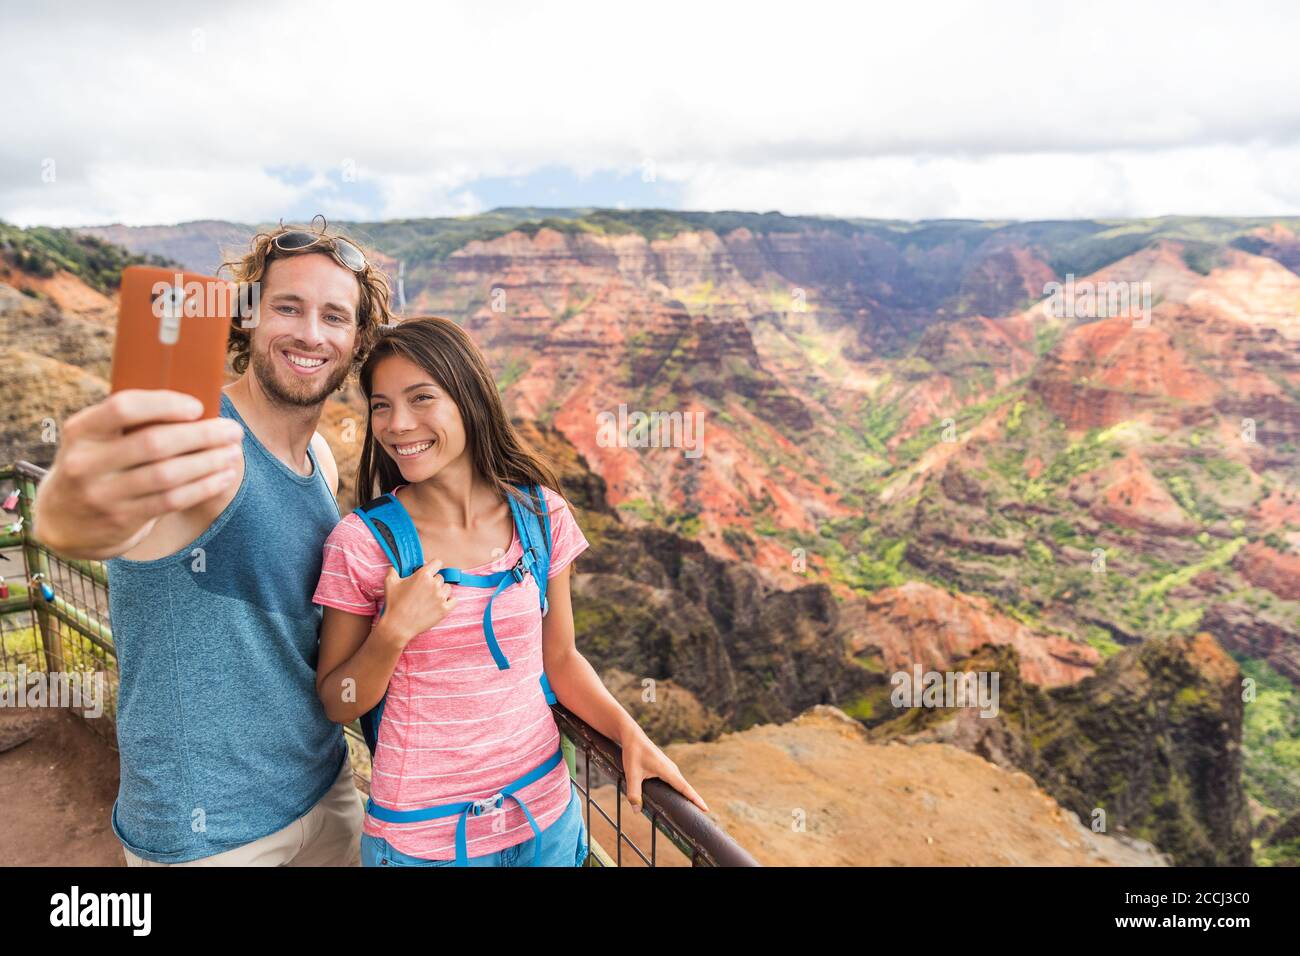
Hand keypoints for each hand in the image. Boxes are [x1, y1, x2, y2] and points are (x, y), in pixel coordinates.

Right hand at [33, 390, 243, 557]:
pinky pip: (171, 501)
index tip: (198, 406)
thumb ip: (131, 423)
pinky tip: (223, 476)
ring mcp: (102, 495)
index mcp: (80, 431)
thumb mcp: (97, 439)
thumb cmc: (98, 464)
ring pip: (168, 475)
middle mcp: (86, 462)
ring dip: (208, 462)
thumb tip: (196, 407)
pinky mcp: (121, 520)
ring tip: (233, 452)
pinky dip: (203, 487)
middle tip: (233, 430)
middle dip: (202, 435)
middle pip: (154, 444)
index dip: (164, 405)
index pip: (123, 408)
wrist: (64, 521)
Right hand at [380, 561, 456, 645]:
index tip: (430, 572)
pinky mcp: (445, 609)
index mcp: (423, 575)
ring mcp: (441, 597)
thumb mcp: (390, 583)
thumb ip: (393, 571)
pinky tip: (441, 603)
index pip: (437, 562)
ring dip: (441, 591)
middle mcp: (434, 584)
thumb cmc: (394, 603)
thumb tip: (394, 568)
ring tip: (430, 599)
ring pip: (447, 588)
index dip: (433, 566)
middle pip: (441, 577)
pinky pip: (454, 600)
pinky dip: (449, 601)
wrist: (398, 625)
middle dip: (433, 582)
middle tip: (424, 591)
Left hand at [620, 728, 709, 814]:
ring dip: (687, 795)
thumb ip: (634, 792)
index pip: (685, 788)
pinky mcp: (665, 768)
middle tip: (703, 814)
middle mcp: (672, 769)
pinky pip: (676, 781)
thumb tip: (637, 811)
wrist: (632, 737)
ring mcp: (669, 768)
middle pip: (686, 788)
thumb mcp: (632, 774)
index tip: (706, 809)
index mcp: (667, 770)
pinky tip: (678, 797)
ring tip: (693, 809)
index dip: (695, 799)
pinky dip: (680, 790)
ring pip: (681, 784)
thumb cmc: (633, 753)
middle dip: (695, 800)